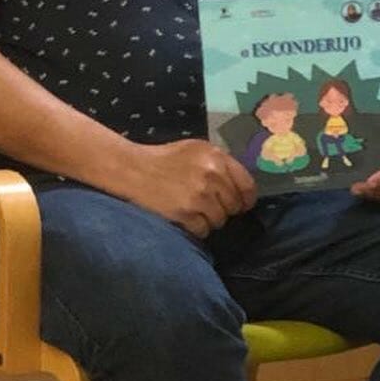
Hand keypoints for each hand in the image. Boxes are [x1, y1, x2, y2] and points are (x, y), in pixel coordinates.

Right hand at [124, 139, 256, 237]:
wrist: (133, 169)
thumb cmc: (165, 159)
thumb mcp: (196, 150)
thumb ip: (219, 163)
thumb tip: (240, 186)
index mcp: (217, 156)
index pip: (247, 185)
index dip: (246, 199)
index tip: (242, 205)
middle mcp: (212, 175)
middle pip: (234, 205)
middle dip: (224, 210)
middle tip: (209, 207)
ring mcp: (199, 195)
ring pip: (219, 220)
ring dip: (209, 220)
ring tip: (194, 211)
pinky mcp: (185, 213)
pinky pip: (203, 230)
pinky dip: (196, 229)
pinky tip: (185, 219)